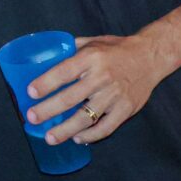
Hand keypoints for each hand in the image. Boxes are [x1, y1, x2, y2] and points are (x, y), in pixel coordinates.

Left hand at [24, 35, 167, 145]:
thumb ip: (71, 49)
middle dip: (48, 110)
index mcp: (91, 58)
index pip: (64, 71)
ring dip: (66, 130)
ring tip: (50, 137)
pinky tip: (77, 139)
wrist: (150, 57)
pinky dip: (91, 136)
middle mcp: (102, 77)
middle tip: (32, 118)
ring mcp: (115, 95)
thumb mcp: (93, 41)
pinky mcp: (126, 109)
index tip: (30, 92)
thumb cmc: (116, 49)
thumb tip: (46, 55)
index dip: (46, 83)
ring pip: (87, 117)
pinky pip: (106, 127)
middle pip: (71, 98)